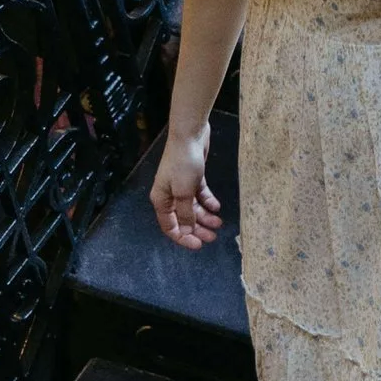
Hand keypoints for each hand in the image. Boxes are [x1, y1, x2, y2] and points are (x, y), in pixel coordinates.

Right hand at [151, 125, 221, 249]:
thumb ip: (185, 213)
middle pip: (183, 218)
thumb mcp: (184, 192)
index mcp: (161, 200)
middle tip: (213, 236)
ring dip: (205, 216)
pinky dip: (207, 201)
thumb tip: (185, 231)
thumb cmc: (184, 164)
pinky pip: (200, 195)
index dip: (183, 237)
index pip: (170, 226)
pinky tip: (217, 207)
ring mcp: (181, 186)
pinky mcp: (193, 178)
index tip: (198, 245)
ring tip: (219, 223)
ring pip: (193, 208)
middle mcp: (169, 195)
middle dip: (197, 228)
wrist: (189, 135)